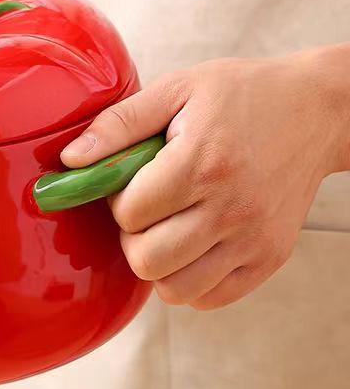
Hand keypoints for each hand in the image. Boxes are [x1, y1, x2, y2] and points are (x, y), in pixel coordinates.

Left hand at [61, 51, 348, 308]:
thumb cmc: (241, 95)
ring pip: (174, 289)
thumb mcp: (176, 90)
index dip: (117, 197)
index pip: (129, 213)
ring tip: (168, 226)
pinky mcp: (270, 259)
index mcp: (202, 164)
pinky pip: (209, 298)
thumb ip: (118, 125)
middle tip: (146, 207)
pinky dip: (189, 279)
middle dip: (131, 235)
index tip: (132, 178)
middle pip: (146, 260)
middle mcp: (231, 209)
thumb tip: (70, 160)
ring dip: (157, 262)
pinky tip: (192, 243)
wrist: (318, 111)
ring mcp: (254, 240)